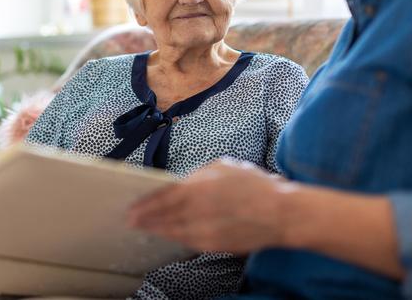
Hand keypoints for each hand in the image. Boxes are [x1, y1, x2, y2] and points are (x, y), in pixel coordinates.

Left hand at [127, 158, 292, 253]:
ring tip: (145, 228)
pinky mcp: (214, 245)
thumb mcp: (223, 166)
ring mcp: (205, 231)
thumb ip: (198, 174)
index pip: (162, 198)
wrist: (281, 214)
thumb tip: (182, 182)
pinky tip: (169, 235)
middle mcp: (197, 211)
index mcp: (198, 187)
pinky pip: (188, 241)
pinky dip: (175, 237)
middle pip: (163, 217)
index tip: (131, 207)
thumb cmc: (254, 185)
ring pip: (173, 232)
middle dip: (145, 219)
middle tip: (130, 220)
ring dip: (157, 230)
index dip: (144, 204)